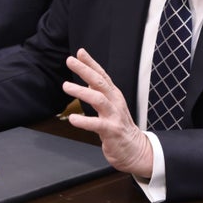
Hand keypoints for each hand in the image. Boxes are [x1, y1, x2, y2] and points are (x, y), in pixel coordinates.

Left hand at [62, 48, 152, 177]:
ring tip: (66, 86)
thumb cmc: (121, 127)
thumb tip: (88, 81)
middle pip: (99, 82)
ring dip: (81, 91)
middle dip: (84, 70)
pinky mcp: (112, 131)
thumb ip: (101, 93)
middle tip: (70, 61)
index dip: (91, 63)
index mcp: (114, 95)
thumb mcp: (112, 106)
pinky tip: (73, 119)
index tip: (80, 53)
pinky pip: (97, 124)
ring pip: (98, 99)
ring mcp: (114, 116)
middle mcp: (115, 102)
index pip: (102, 75)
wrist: (136, 150)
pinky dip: (84, 121)